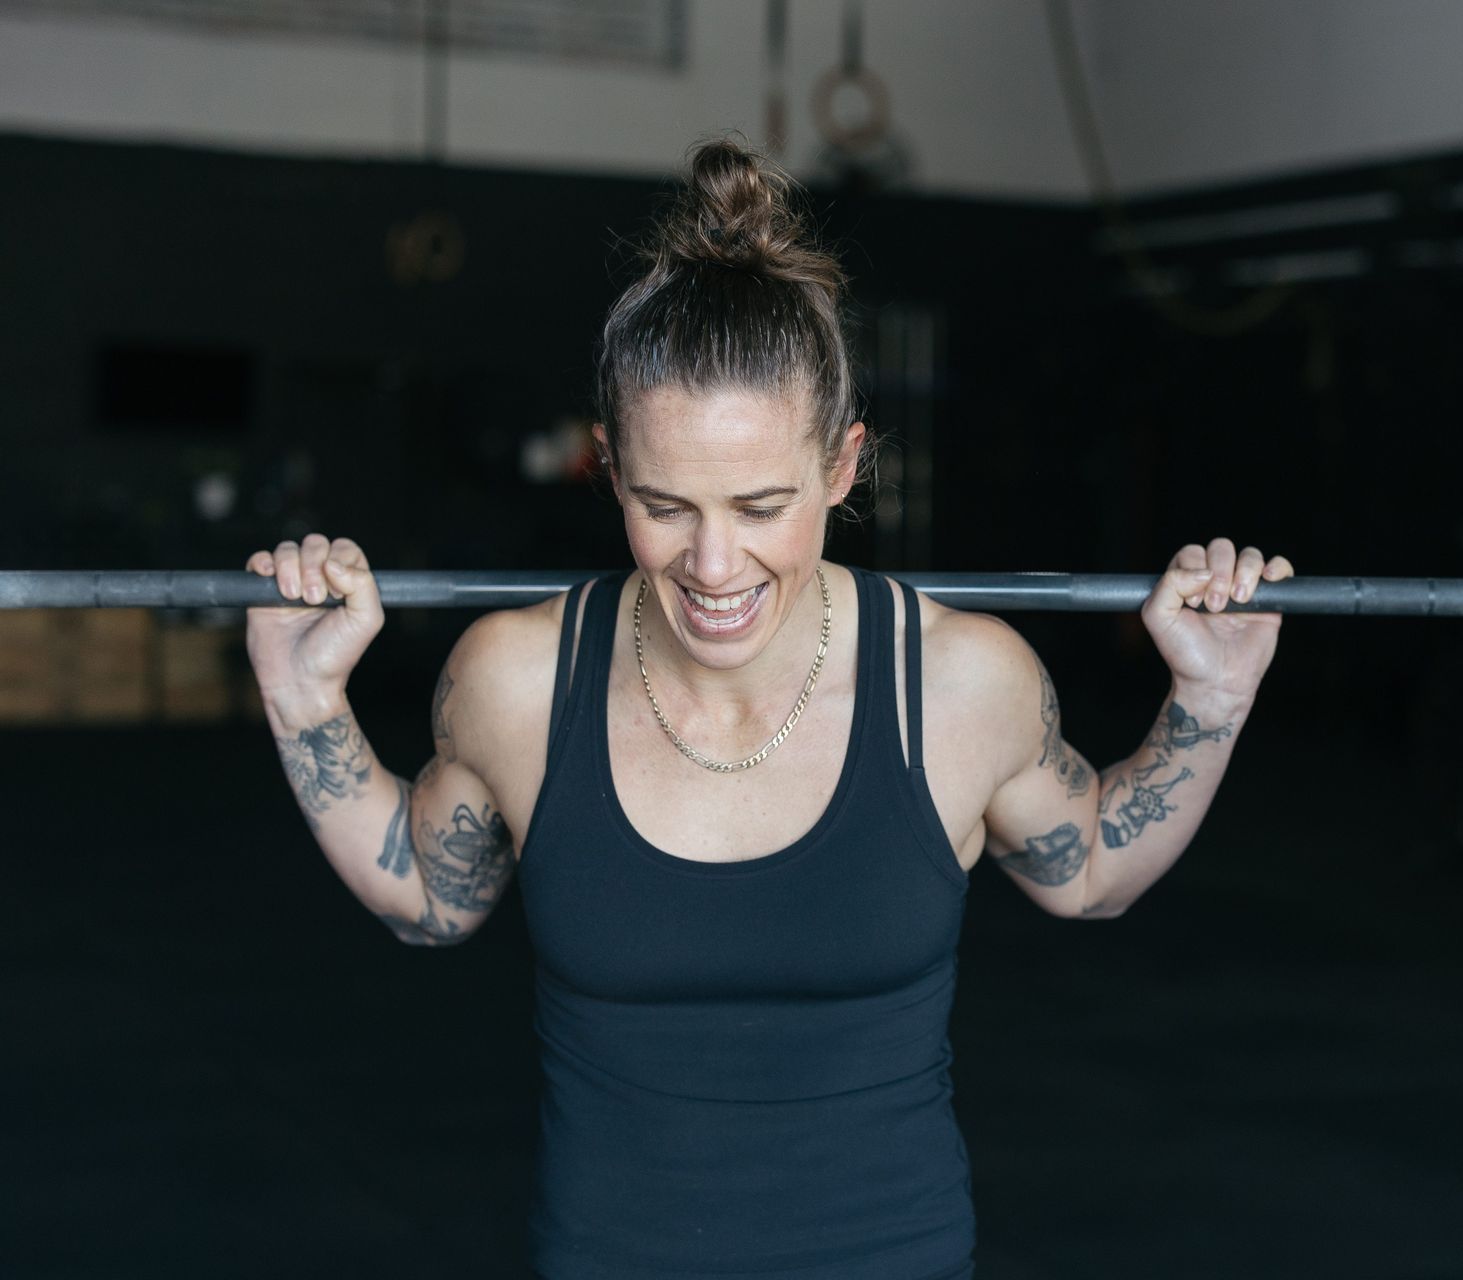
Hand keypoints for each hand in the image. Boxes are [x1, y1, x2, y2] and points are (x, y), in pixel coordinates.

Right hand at [243, 533, 384, 705]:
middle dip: (313, 566)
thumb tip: (334, 563)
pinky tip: (269, 579)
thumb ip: (363, 585)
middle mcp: (319, 578)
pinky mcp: (263, 592)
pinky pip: (259, 560)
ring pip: (287, 549)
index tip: (336, 592)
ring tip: (293, 598)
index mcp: (346, 582)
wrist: (300, 682)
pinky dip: (262, 563)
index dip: (340, 560)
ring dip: (290, 568)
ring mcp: (290, 583)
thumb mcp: (366, 620)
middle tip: (314, 599)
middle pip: (314, 544)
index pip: (344, 548)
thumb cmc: (335, 654)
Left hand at [1140, 538, 1294, 701]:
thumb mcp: (1158, 617)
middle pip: (1221, 548)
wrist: (1216, 681)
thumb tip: (1203, 570)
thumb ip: (1169, 584)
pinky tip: (1268, 579)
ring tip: (1237, 603)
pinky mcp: (1269, 600)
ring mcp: (1242, 588)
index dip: (1193, 570)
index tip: (1193, 602)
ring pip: (1250, 555)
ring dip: (1244, 574)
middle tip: (1214, 606)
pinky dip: (1277, 567)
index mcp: (1187, 580)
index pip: (1192, 552)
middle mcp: (1214, 580)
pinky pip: (1280, 568)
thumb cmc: (1186, 652)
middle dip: (1219, 573)